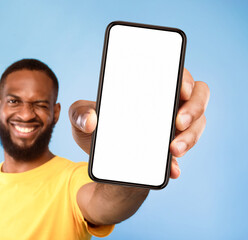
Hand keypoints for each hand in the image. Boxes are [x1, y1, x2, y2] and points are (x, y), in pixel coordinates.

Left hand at [69, 68, 209, 178]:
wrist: (103, 164)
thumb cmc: (97, 132)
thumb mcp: (81, 119)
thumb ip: (78, 113)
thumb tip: (90, 120)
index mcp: (149, 90)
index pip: (176, 75)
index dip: (184, 78)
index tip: (180, 88)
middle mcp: (166, 107)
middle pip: (197, 97)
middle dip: (194, 108)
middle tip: (179, 121)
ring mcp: (173, 130)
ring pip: (196, 126)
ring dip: (190, 137)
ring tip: (173, 148)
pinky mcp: (169, 154)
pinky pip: (181, 157)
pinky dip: (177, 164)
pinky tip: (172, 170)